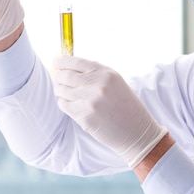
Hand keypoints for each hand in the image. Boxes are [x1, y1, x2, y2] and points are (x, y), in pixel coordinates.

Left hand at [52, 56, 167, 167]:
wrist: (137, 132)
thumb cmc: (126, 106)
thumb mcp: (115, 82)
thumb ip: (95, 74)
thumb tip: (68, 68)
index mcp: (106, 73)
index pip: (75, 62)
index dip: (61, 62)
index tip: (56, 64)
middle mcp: (97, 84)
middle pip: (64, 76)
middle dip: (59, 77)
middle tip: (60, 80)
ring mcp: (90, 101)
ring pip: (61, 90)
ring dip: (61, 91)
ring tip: (69, 94)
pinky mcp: (84, 116)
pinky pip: (64, 105)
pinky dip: (65, 103)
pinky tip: (73, 105)